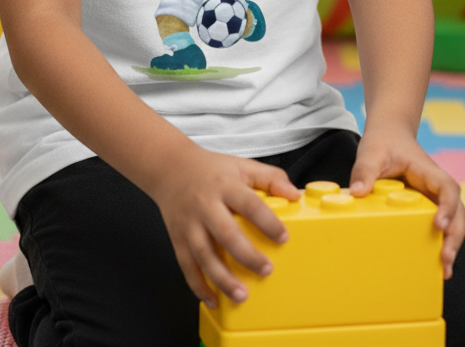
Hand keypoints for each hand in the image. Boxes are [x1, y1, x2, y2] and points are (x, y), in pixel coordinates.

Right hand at [147, 145, 300, 307]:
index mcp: (225, 185)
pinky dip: (198, 285)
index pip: (249, 204)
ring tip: (242, 295)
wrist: (170, 167)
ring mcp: (190, 224)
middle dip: (247, 255)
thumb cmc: (211, 169)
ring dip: (222, 278)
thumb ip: (270, 177)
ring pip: (204, 255)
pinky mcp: (178, 238)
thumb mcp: (242, 165)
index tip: (283, 237)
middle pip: (226, 233)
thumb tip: (294, 194)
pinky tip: (213, 299)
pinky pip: (187, 266)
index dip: (267, 222)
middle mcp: (206, 205)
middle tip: (266, 270)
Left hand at [349, 124, 464, 278]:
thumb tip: (357, 193)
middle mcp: (437, 187)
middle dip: (454, 236)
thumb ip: (365, 170)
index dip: (448, 207)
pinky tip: (434, 264)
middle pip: (457, 212)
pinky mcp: (428, 206)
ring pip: (454, 222)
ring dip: (451, 244)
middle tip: (445, 259)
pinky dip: (441, 243)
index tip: (439, 225)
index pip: (448, 189)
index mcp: (429, 172)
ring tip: (444, 270)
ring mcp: (435, 198)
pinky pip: (440, 225)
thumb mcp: (371, 152)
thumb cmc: (384, 142)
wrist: (390, 134)